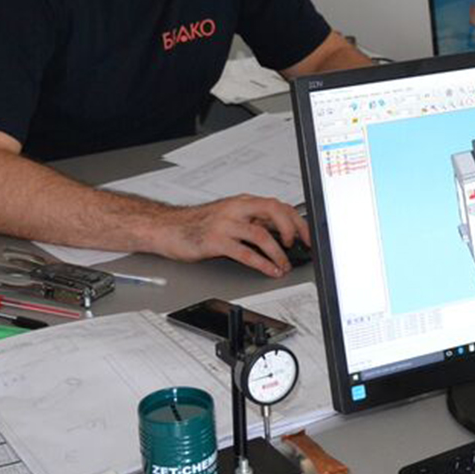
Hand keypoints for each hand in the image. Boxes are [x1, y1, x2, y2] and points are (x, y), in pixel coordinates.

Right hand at [161, 196, 307, 275]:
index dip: (297, 221)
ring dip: (278, 253)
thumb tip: (280, 233)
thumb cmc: (198, 224)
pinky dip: (262, 263)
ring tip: (285, 265)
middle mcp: (236, 210)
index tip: (307, 236)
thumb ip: (253, 221)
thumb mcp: (230, 216)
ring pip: (261, 234)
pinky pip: (245, 252)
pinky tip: (269, 270)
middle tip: (300, 246)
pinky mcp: (215, 241)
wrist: (167, 228)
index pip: (278, 205)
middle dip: (292, 229)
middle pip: (274, 211)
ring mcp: (226, 224)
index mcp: (242, 203)